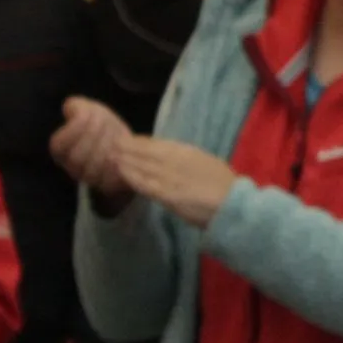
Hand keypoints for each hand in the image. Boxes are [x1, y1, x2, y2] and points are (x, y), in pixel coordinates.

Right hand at [50, 96, 134, 199]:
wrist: (124, 145)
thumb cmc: (102, 126)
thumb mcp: (90, 110)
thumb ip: (78, 106)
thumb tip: (71, 108)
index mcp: (62, 149)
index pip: (58, 145)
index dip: (74, 129)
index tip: (90, 114)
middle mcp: (72, 167)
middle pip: (77, 156)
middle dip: (93, 135)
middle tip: (105, 121)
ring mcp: (89, 179)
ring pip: (93, 168)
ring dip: (106, 145)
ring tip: (114, 131)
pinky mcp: (107, 185)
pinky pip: (109, 179)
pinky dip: (117, 161)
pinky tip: (122, 147)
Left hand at [117, 137, 239, 228]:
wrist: (231, 204)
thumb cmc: (224, 185)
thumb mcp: (207, 163)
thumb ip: (189, 160)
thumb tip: (172, 157)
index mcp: (188, 152)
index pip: (160, 144)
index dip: (142, 141)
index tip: (129, 138)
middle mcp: (177, 161)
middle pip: (148, 153)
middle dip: (129, 148)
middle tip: (112, 143)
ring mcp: (170, 178)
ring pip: (143, 166)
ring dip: (126, 160)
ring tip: (112, 155)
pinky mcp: (166, 195)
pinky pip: (145, 184)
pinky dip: (132, 177)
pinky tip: (121, 172)